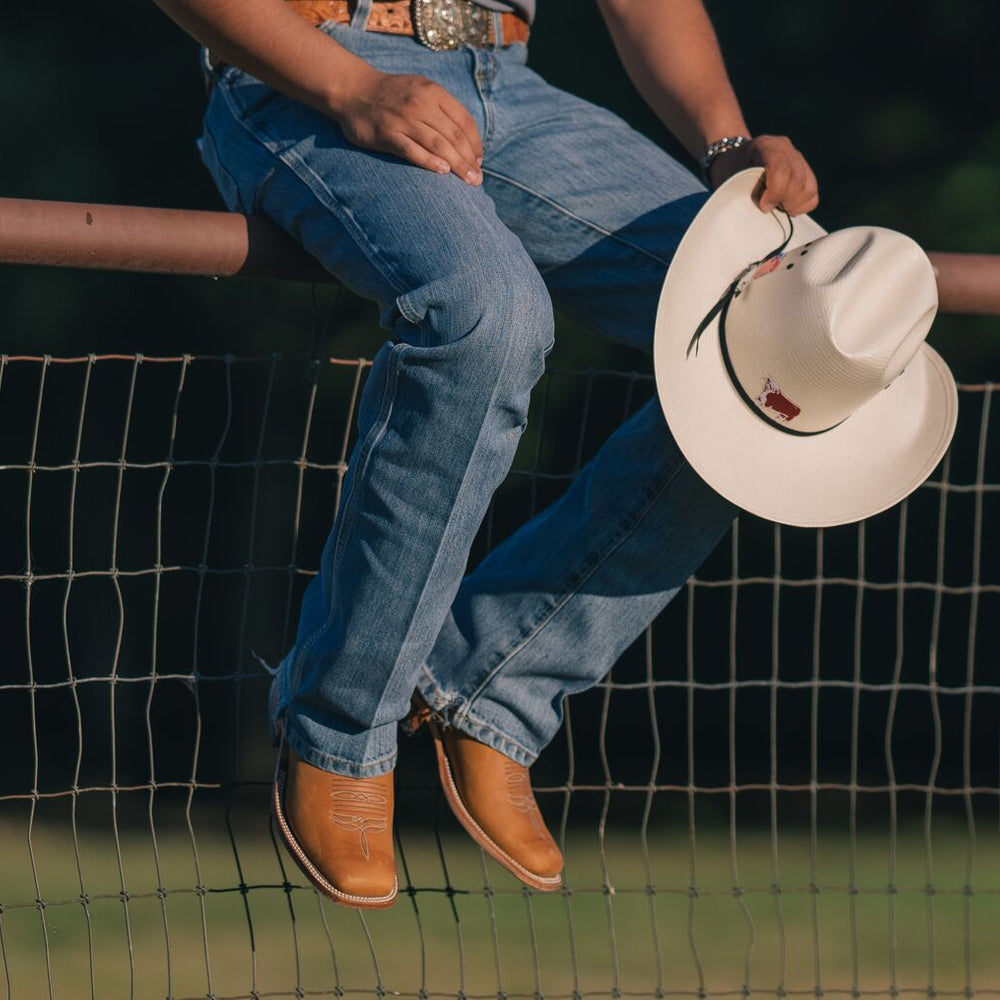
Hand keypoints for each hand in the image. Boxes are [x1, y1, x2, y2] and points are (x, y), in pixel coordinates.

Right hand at [331, 65, 483, 184]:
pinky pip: (412, 150)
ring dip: (457, 165)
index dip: (475, 143)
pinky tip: (442, 171)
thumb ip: (442, 109)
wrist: (353, 89)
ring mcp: (403, 119)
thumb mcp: (421, 90)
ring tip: (469, 181)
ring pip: (438, 144)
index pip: (464, 121)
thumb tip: (466, 138)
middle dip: (469, 160)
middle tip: (477, 180)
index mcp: (434, 92)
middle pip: (454, 136)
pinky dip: (429, 161)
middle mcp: (421, 104)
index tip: (479, 161)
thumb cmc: (392, 95)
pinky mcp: (387, 134)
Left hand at [707, 135, 818, 215]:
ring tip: (777, 208)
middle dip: (784, 201)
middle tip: (768, 209)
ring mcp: (797, 158)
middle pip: (798, 180)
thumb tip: (758, 215)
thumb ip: (742, 192)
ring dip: (793, 205)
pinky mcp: (804, 171)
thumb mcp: (729, 179)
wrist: (733, 160)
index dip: (775, 192)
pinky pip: (812, 193)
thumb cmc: (728, 173)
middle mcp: (785, 148)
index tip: (763, 206)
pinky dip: (801, 205)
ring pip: (809, 187)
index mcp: (764, 146)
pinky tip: (785, 206)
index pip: (780, 169)